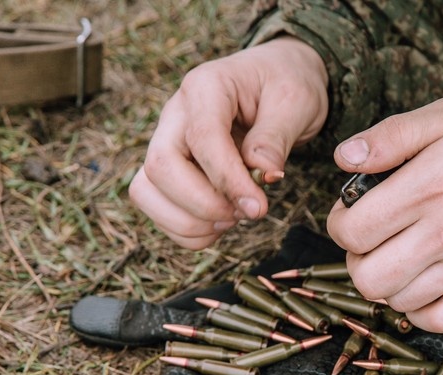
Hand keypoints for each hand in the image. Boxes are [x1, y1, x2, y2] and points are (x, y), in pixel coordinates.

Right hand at [129, 37, 328, 248]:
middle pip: (160, 167)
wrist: (277, 77)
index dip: (228, 180)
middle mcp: (176, 114)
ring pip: (147, 191)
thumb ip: (276, 139)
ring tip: (234, 218)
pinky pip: (158, 207)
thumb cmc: (285, 84)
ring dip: (190, 221)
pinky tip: (222, 222)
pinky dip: (188, 229)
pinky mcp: (171, 169)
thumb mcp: (294, 102)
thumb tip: (263, 175)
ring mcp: (168, 142)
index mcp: (206, 87)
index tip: (259, 207)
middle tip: (247, 213)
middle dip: (203, 204)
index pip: (202, 138)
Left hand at [325, 94, 442, 332]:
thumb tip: (344, 158)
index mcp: (431, 183)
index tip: (352, 214)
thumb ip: (394, 135)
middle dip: (357, 259)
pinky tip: (424, 284)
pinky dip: (420, 310)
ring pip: (398, 302)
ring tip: (400, 258)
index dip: (340, 224)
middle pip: (368, 277)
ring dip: (388, 283)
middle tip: (371, 241)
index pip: (352, 230)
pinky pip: (439, 320)